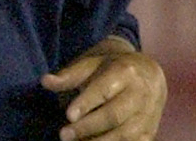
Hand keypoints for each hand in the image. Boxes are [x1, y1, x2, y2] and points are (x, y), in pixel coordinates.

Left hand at [41, 43, 166, 140]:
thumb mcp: (91, 63)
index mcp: (125, 71)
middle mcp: (141, 94)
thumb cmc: (112, 66)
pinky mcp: (150, 133)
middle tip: (63, 135)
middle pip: (114, 116)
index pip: (103, 90)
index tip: (68, 115)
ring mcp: (148, 116)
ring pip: (125, 136)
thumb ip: (69, 75)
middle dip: (88, 127)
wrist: (149, 73)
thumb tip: (45, 81)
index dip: (86, 103)